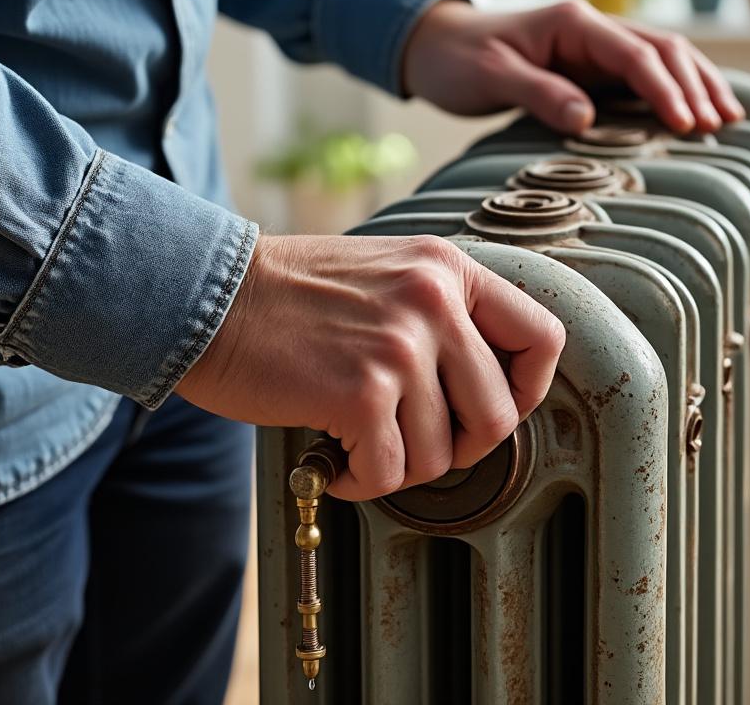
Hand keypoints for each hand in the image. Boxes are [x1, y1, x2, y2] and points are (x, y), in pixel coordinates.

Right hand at [177, 235, 565, 500]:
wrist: (206, 295)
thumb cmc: (287, 295)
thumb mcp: (386, 274)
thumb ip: (438, 315)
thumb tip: (483, 387)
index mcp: (447, 269)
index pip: (543, 337)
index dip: (527, 390)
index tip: (490, 409)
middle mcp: (434, 302)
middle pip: (498, 414)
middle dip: (461, 447)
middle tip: (417, 443)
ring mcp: (400, 348)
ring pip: (442, 454)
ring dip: (400, 467)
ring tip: (363, 446)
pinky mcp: (361, 392)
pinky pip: (390, 472)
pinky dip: (362, 481)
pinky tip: (337, 459)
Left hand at [402, 0, 744, 135]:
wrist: (436, 47)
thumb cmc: (459, 60)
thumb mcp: (492, 77)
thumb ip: (539, 94)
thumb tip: (586, 119)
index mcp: (574, 24)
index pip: (634, 54)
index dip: (664, 89)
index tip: (684, 124)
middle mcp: (593, 29)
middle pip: (664, 49)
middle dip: (695, 86)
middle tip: (717, 127)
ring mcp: (596, 48)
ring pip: (664, 58)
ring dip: (698, 85)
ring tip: (728, 120)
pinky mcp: (592, 69)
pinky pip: (645, 76)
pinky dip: (677, 92)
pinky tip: (698, 114)